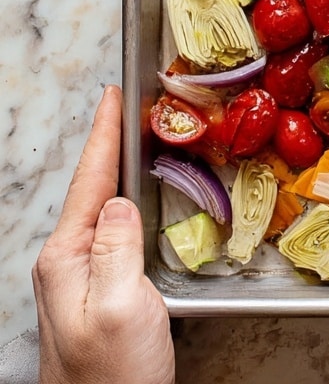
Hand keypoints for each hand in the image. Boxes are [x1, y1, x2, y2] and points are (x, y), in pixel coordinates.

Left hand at [33, 85, 175, 383]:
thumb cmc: (114, 377)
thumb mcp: (121, 307)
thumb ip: (118, 248)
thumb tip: (120, 203)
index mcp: (67, 259)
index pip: (89, 181)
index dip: (103, 135)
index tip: (113, 95)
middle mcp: (66, 264)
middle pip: (91, 190)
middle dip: (110, 146)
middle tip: (131, 108)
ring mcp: (79, 281)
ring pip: (102, 211)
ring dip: (118, 173)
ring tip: (137, 142)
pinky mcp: (98, 295)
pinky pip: (111, 235)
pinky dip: (128, 205)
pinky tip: (141, 202)